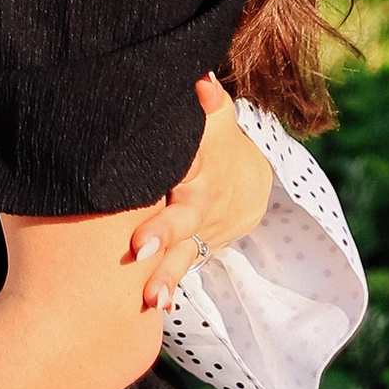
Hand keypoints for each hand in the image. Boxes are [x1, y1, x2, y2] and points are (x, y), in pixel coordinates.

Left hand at [129, 75, 273, 307]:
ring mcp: (199, 230)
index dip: (168, 178)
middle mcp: (201, 201)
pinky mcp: (194, 249)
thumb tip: (201, 79)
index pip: (185, 167)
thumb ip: (210, 99)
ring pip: (184, 253)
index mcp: (200, 166)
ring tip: (151, 299)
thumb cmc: (214, 140)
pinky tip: (155, 308)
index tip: (148, 193)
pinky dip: (173, 285)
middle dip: (165, 232)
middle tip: (140, 249)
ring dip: (169, 276)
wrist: (248, 181)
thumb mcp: (217, 119)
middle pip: (185, 217)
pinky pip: (184, 266)